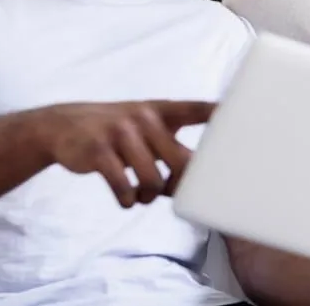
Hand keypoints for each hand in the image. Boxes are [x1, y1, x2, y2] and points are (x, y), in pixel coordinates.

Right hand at [32, 100, 214, 207]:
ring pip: (152, 180)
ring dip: (148, 196)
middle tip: (167, 190)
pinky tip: (125, 198)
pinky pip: (123, 187)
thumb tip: (195, 182)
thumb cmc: (117, 131)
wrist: (63, 125)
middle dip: (179, 184)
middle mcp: (144, 118)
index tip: (247, 117)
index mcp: (160, 110)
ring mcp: (121, 133)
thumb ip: (170, 145)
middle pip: (181, 161)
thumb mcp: (144, 125)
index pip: (198, 109)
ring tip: (141, 194)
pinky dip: (127, 200)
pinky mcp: (99, 151)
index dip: (222, 114)